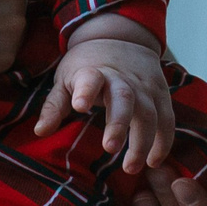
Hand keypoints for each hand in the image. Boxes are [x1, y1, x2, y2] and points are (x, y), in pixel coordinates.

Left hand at [36, 37, 174, 171]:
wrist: (119, 38)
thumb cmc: (87, 65)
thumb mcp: (65, 79)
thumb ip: (55, 106)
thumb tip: (40, 132)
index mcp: (93, 72)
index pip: (89, 79)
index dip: (85, 91)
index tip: (79, 106)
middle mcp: (122, 78)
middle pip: (124, 99)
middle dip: (118, 123)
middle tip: (109, 148)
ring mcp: (144, 86)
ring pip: (149, 113)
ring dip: (143, 142)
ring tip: (130, 168)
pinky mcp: (160, 94)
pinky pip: (167, 119)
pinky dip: (163, 141)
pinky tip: (153, 161)